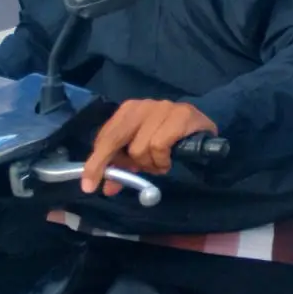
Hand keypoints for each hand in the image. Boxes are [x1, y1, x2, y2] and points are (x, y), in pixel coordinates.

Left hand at [84, 100, 217, 193]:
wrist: (202, 126)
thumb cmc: (168, 137)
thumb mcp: (141, 152)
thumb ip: (123, 166)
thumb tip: (106, 188)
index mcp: (128, 110)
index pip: (105, 137)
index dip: (95, 162)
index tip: (89, 185)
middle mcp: (142, 105)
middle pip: (115, 139)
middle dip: (107, 164)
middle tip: (109, 188)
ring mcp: (162, 107)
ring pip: (139, 148)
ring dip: (147, 164)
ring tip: (157, 166)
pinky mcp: (181, 114)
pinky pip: (159, 146)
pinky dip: (161, 160)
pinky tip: (168, 161)